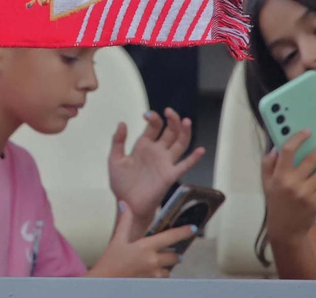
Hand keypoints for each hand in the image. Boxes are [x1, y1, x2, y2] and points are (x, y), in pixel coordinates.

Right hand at [89, 201, 193, 277]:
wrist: (106, 282)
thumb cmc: (110, 261)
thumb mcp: (117, 239)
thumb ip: (124, 221)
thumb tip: (124, 204)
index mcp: (145, 247)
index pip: (170, 237)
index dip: (183, 232)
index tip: (193, 228)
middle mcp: (153, 261)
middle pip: (175, 256)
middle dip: (176, 253)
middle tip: (176, 250)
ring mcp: (154, 274)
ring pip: (170, 268)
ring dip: (168, 264)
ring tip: (162, 261)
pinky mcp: (152, 283)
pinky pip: (163, 277)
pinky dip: (161, 273)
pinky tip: (154, 270)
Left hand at [109, 108, 206, 226]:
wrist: (127, 204)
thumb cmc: (121, 183)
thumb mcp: (115, 159)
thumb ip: (118, 141)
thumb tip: (122, 123)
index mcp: (143, 146)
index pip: (154, 127)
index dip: (153, 118)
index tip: (147, 114)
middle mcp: (157, 152)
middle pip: (170, 131)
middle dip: (172, 120)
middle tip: (170, 112)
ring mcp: (165, 162)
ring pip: (180, 144)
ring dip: (185, 133)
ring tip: (186, 121)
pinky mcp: (170, 175)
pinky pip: (185, 165)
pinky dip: (194, 158)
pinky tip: (200, 150)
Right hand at [261, 130, 315, 242]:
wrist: (285, 229)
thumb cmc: (275, 203)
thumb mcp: (266, 183)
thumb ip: (268, 164)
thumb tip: (276, 148)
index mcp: (279, 175)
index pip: (288, 151)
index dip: (298, 138)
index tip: (308, 132)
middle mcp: (292, 182)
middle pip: (311, 160)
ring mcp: (306, 193)